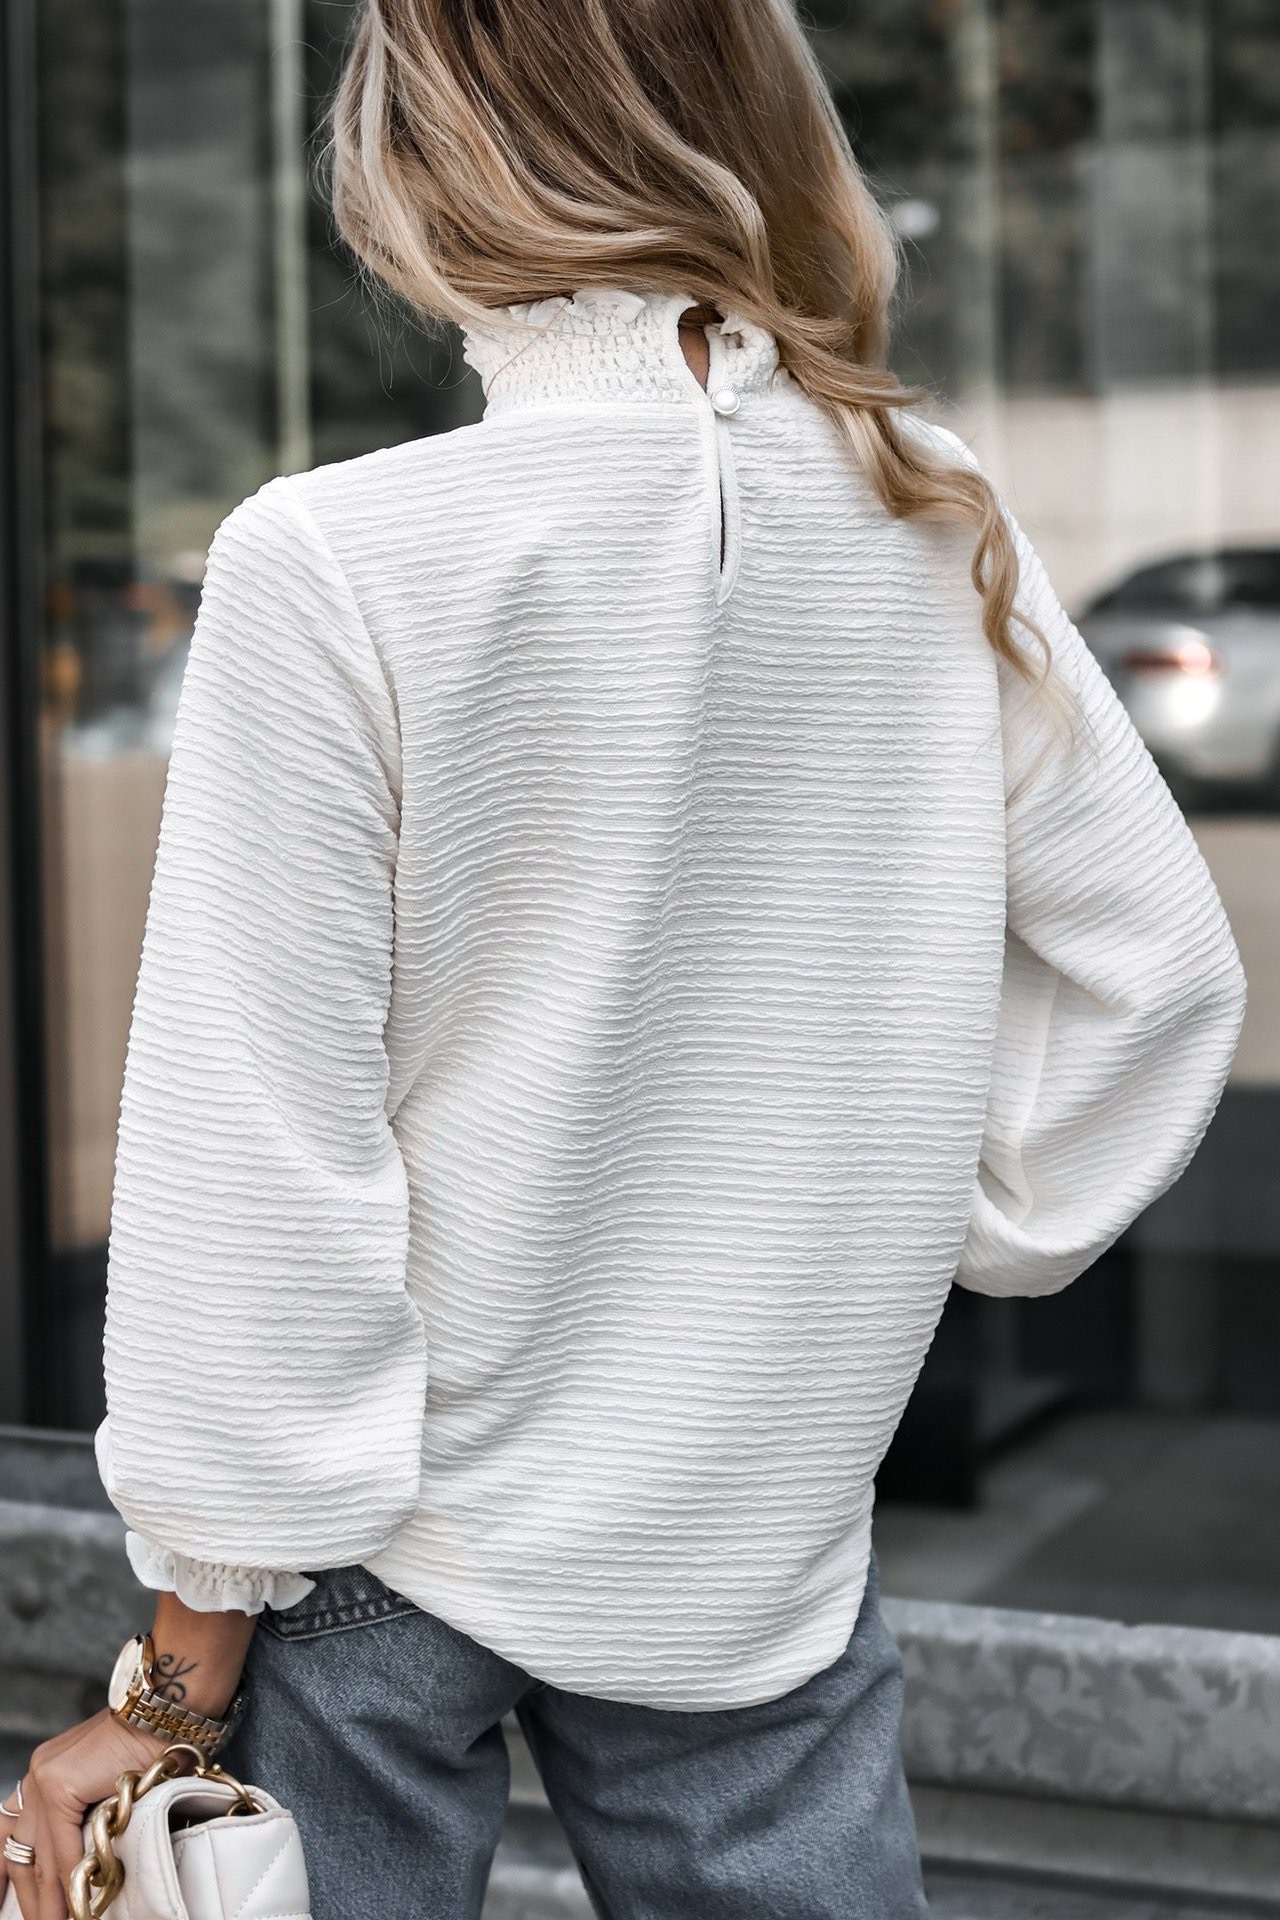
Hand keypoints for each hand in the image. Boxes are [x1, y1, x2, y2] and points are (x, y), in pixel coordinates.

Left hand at [0, 1593, 254, 1919]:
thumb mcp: (108, 1786)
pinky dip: (71, 1880)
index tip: (22, 1908)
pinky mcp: (59, 1784)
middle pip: (20, 1852)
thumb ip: (88, 1819)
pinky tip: (81, 1902)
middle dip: (29, 1899)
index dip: (14, 1878)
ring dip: (47, 1900)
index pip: (15, 1836)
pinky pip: (62, 1847)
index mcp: (45, 1774)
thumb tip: (87, 1869)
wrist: (166, 1709)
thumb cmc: (152, 1745)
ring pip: (38, 1857)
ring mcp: (43, 1777)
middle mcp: (36, 1774)